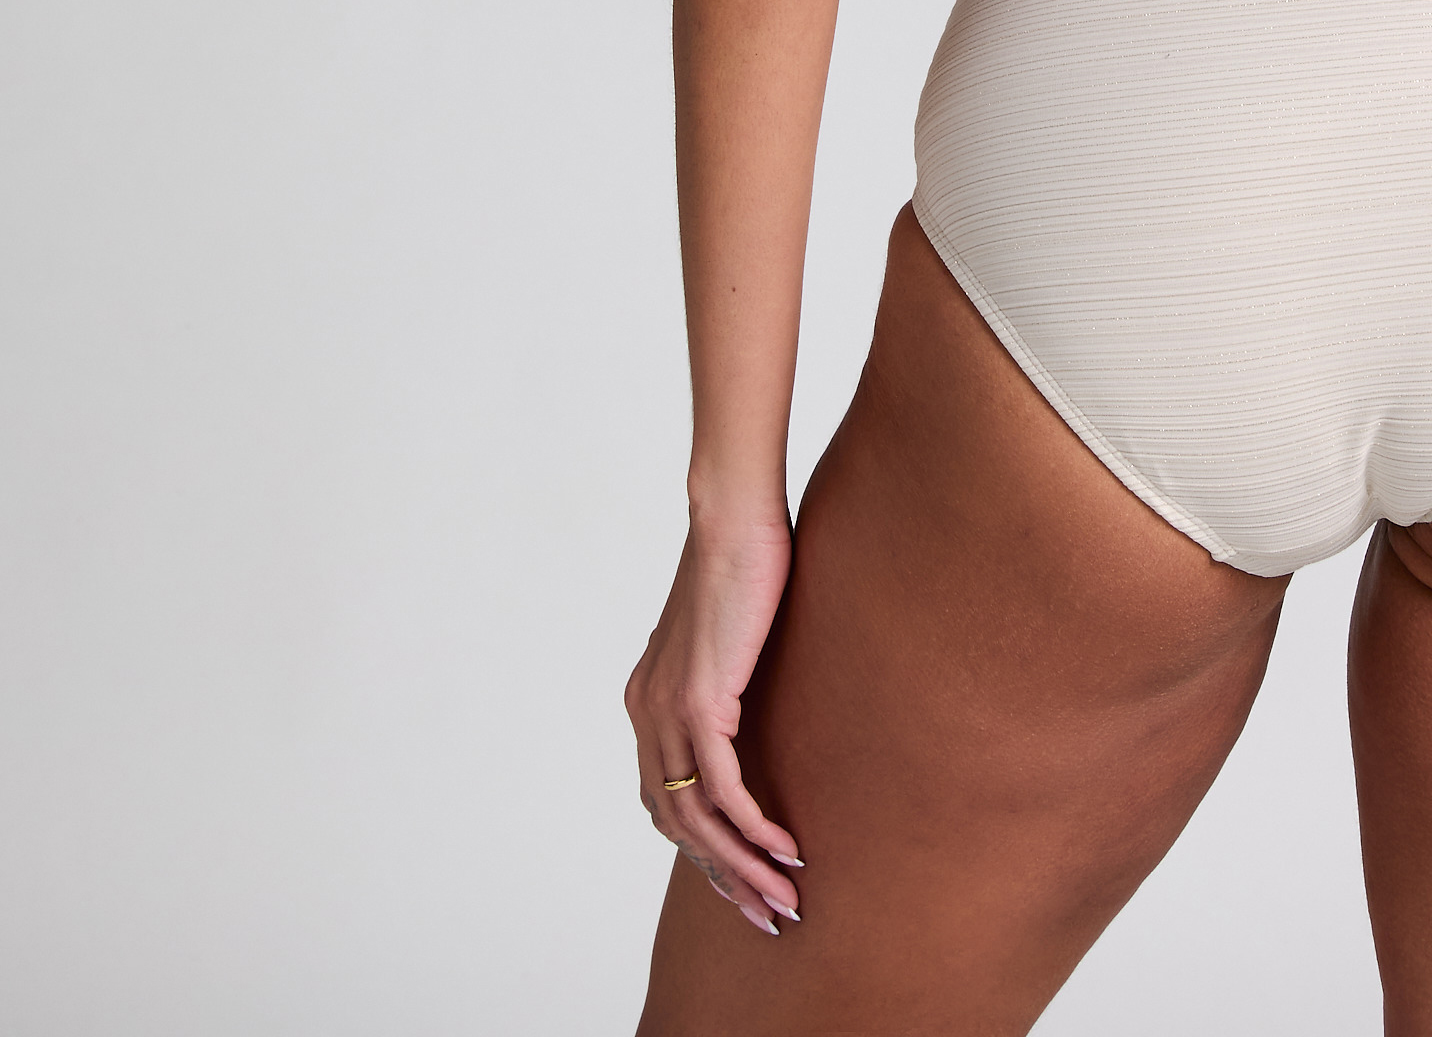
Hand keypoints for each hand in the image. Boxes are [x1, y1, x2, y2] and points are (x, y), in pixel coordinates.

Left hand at [624, 512, 803, 936]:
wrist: (731, 516)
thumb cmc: (741, 561)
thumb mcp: (727, 635)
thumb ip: (726, 675)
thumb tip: (750, 698)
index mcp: (647, 702)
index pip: (666, 801)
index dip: (704, 851)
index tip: (745, 883)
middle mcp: (646, 716)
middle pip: (678, 826)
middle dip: (724, 878)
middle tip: (767, 915)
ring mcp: (667, 712)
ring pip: (699, 819)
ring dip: (744, 867)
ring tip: (785, 897)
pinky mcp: (698, 702)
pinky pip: (723, 788)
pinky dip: (752, 827)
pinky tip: (785, 848)